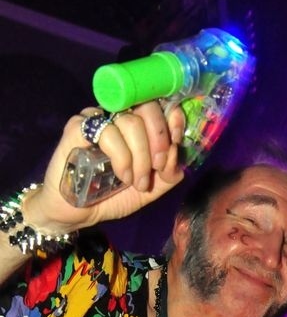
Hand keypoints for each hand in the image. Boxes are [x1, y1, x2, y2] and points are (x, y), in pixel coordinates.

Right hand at [22, 101, 184, 233]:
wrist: (78, 212)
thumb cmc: (112, 196)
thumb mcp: (150, 190)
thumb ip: (168, 175)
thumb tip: (178, 157)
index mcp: (136, 126)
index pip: (158, 104)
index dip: (171, 117)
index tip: (176, 140)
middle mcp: (117, 117)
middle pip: (147, 107)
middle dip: (159, 140)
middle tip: (157, 168)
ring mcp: (97, 120)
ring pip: (130, 122)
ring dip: (141, 157)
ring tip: (135, 181)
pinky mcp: (77, 128)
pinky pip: (107, 132)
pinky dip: (121, 157)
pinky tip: (121, 175)